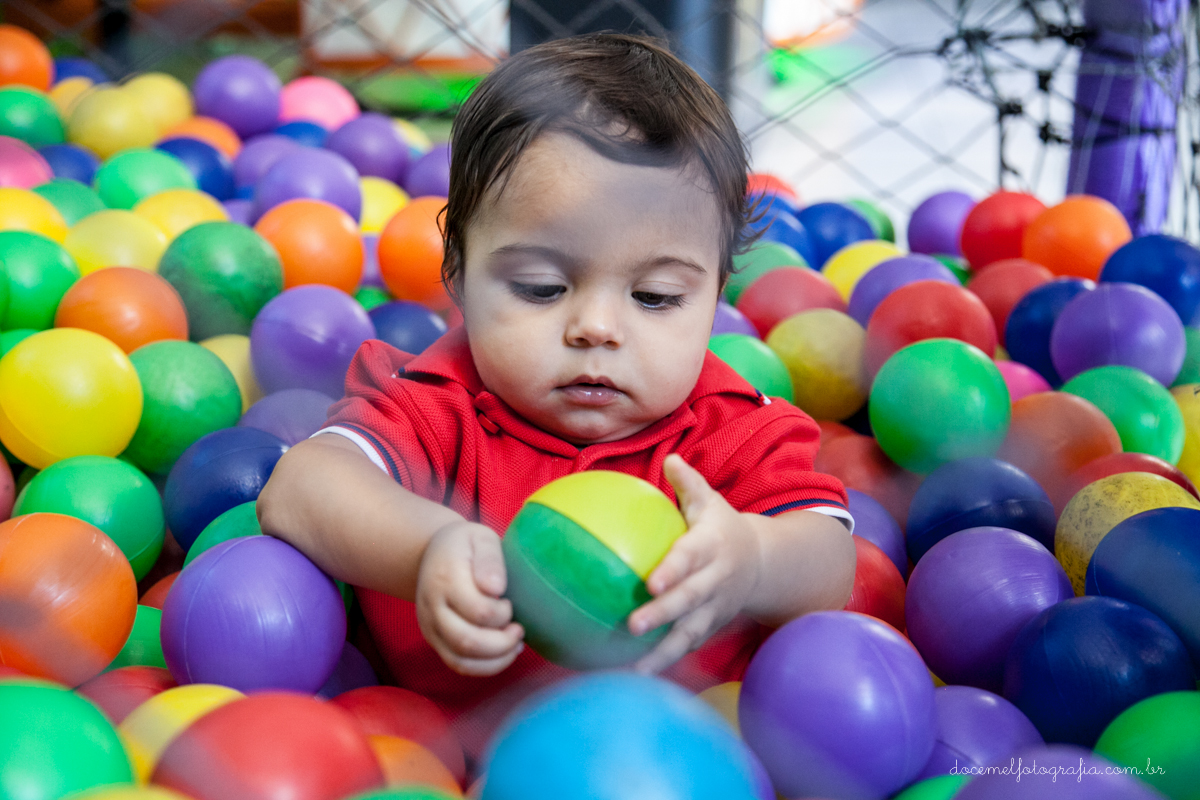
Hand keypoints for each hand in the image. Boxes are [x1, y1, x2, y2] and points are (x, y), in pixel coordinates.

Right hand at [415, 521, 524, 675]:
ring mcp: (430, 626)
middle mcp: (432, 606)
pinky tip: (503, 653)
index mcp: (446, 578)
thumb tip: (495, 588)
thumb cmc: (464, 545)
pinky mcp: (433, 640)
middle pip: (466, 641)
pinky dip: (484, 666)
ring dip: (495, 660)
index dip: (502, 613)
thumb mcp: (480, 537)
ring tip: (515, 645)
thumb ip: (490, 559)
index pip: (478, 610)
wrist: (429, 553)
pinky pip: (457, 664)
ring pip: (460, 661)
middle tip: (519, 630)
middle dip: (501, 643)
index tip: (511, 602)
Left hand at [627, 454, 761, 673]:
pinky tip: (632, 674)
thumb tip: (670, 458)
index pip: (690, 558)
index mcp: (712, 547)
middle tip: (632, 625)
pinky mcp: (710, 627)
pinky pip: (686, 647)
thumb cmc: (722, 527)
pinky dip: (664, 662)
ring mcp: (715, 608)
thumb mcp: (711, 501)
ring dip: (662, 652)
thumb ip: (688, 483)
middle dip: (663, 615)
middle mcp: (715, 581)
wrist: (764, 564)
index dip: (673, 570)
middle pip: (689, 600)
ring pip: (688, 633)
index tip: (650, 582)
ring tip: (632, 670)